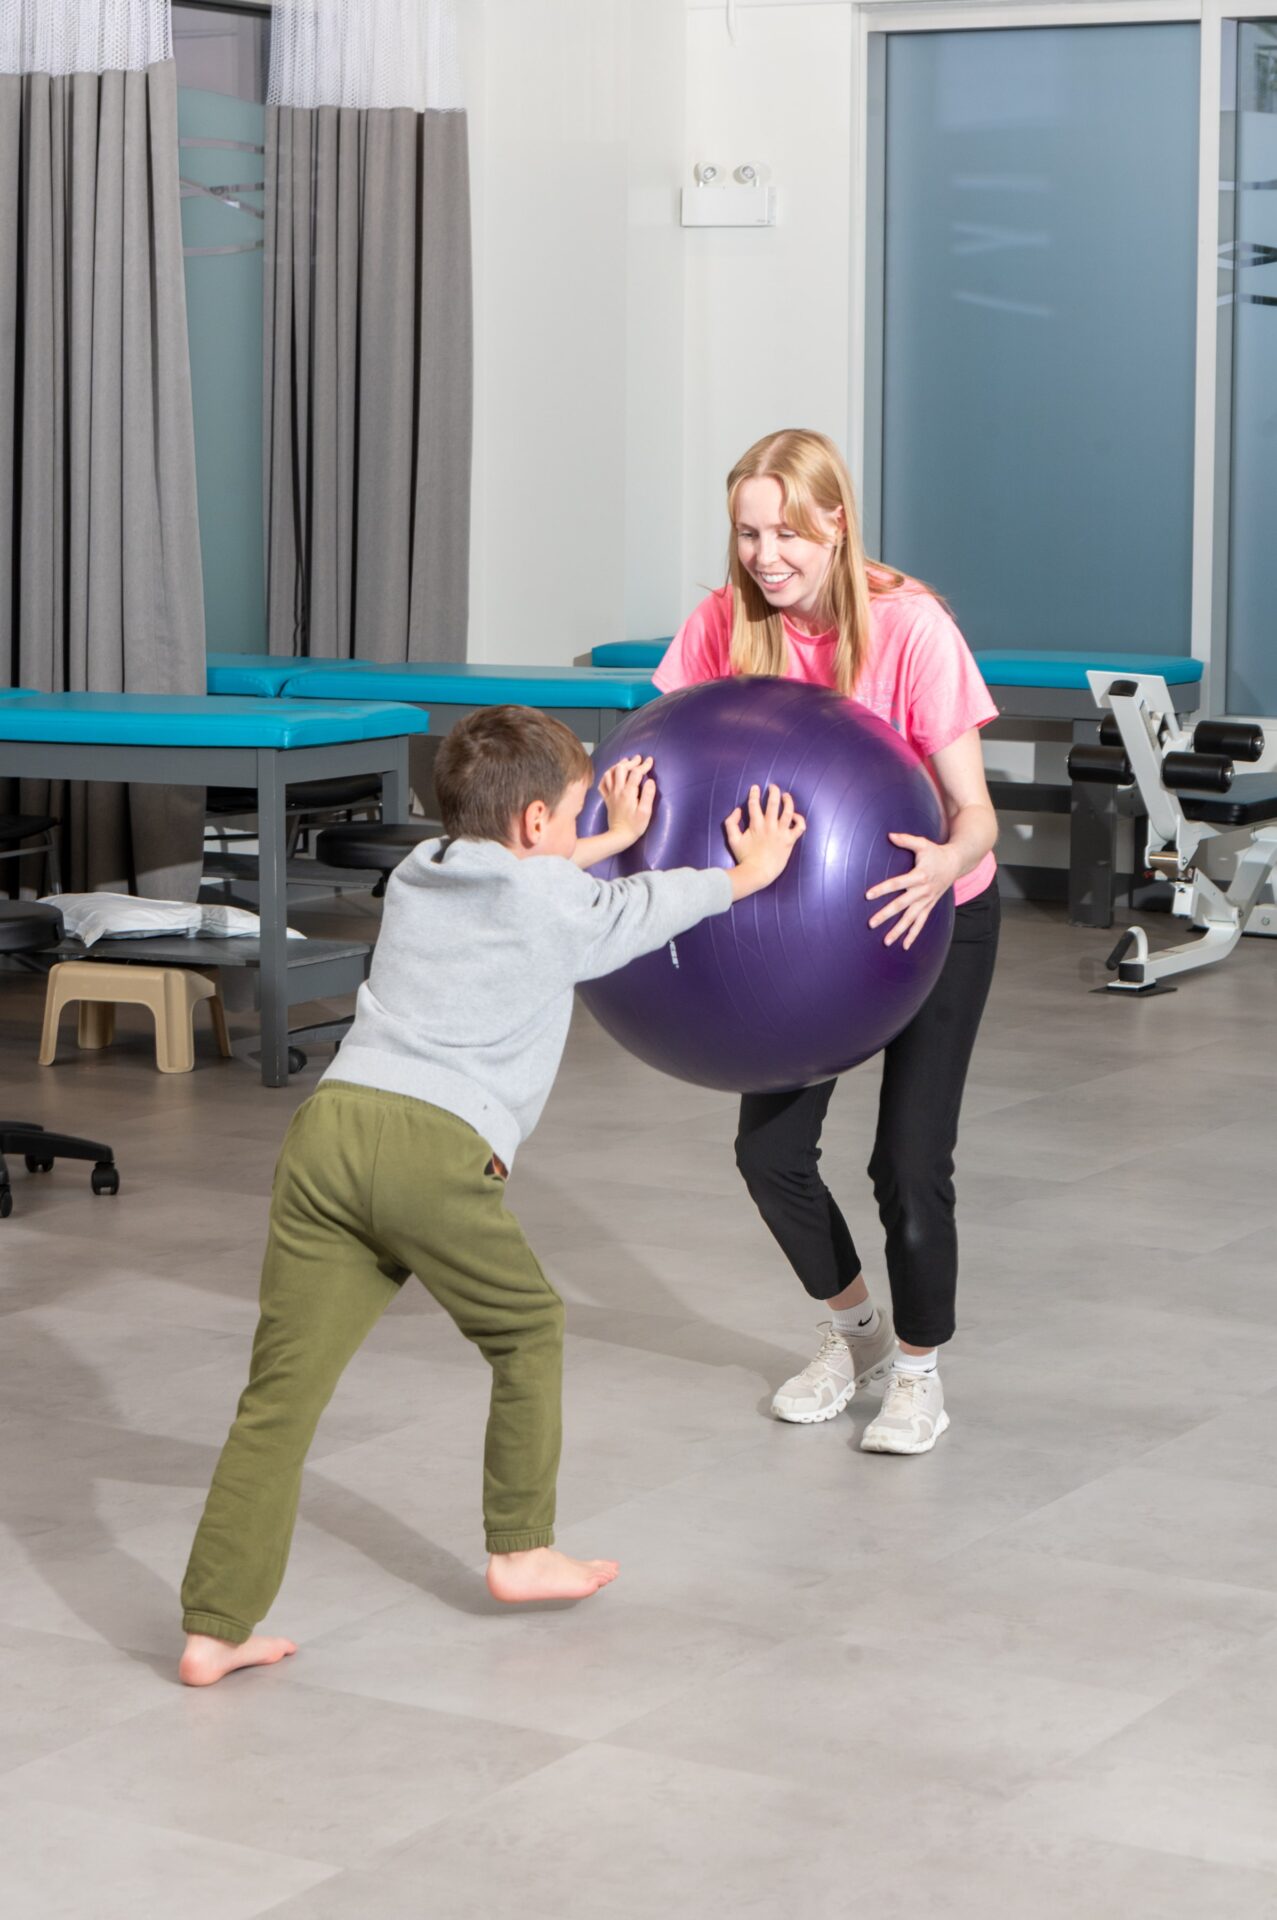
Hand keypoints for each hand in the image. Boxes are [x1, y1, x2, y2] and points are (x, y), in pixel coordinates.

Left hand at [598, 755, 654, 844]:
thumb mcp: (645, 812)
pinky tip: (612, 774)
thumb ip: (648, 795)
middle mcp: (618, 791)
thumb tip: (650, 781)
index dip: (644, 765)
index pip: (636, 773)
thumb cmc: (635, 826)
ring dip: (618, 765)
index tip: (650, 761)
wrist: (619, 836)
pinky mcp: (607, 799)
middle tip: (639, 759)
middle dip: (631, 762)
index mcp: (628, 793)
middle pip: (621, 769)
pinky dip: (607, 776)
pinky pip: (602, 783)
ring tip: (625, 762)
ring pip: (610, 773)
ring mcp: (610, 794)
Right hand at [724, 783, 805, 899]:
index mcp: (755, 825)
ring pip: (788, 811)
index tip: (756, 787)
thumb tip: (737, 810)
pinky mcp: (789, 840)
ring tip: (786, 796)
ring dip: (788, 800)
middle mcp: (769, 826)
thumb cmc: (744, 858)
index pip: (755, 804)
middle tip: (773, 787)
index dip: (754, 793)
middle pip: (773, 803)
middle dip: (773, 791)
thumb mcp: (732, 840)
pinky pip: (799, 827)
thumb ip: (731, 823)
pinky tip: (795, 816)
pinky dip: (799, 819)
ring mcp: (781, 833)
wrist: (758, 873)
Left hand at [866, 833, 961, 947]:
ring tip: (886, 942)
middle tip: (871, 923)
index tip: (868, 895)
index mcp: (920, 875)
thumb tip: (889, 835)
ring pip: (911, 919)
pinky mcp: (930, 906)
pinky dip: (914, 934)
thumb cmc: (936, 852)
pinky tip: (904, 945)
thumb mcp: (923, 843)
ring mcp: (927, 900)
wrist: (956, 863)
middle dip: (886, 915)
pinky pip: (921, 923)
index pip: (897, 883)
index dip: (882, 889)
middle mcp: (923, 891)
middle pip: (902, 905)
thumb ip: (906, 840)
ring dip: (899, 931)